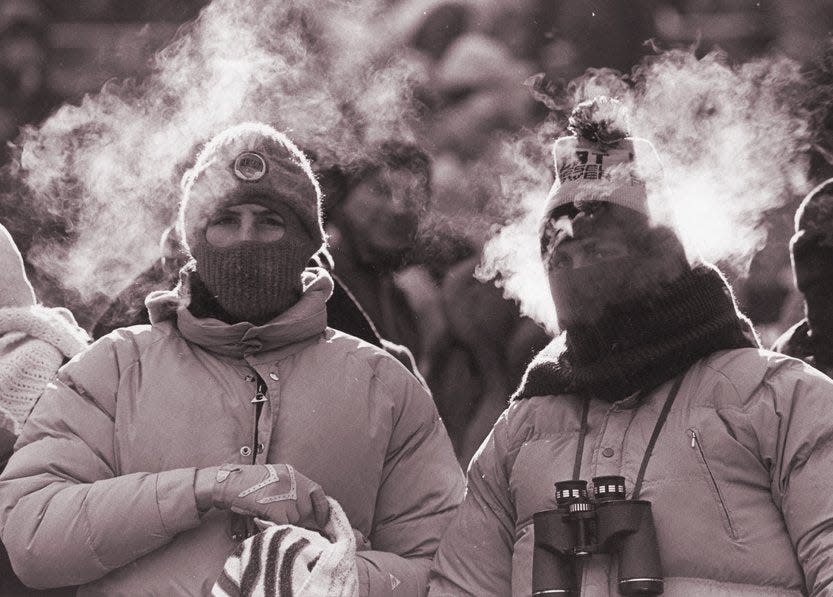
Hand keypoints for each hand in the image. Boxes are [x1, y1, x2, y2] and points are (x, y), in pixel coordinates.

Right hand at [203, 463, 329, 529]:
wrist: (227, 483)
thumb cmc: (246, 483)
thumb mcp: (273, 478)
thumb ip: (290, 488)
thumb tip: (304, 508)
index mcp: (292, 473)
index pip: (316, 490)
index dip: (322, 506)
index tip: (323, 519)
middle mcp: (292, 481)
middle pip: (305, 508)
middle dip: (297, 516)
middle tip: (282, 516)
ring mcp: (284, 494)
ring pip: (294, 518)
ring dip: (284, 521)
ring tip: (267, 513)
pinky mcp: (276, 507)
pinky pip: (283, 524)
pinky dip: (275, 525)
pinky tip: (263, 519)